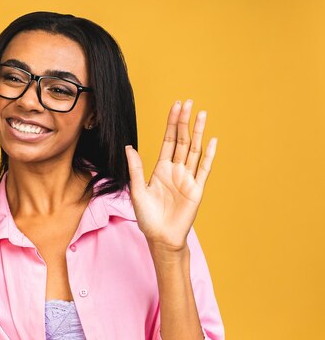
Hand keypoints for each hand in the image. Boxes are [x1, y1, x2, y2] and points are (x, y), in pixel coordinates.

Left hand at [124, 100, 216, 250]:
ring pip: (194, 150)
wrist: (161, 238)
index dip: (171, 124)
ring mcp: (187, 179)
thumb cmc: (147, 218)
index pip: (168, 140)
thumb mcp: (137, 191)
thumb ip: (136, 169)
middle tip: (188, 102)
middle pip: (181, 141)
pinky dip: (208, 155)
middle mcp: (176, 170)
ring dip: (198, 132)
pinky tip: (211, 140)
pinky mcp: (197, 189)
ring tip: (201, 114)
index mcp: (161, 169)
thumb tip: (129, 147)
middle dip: (184, 122)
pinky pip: (203, 169)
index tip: (175, 106)